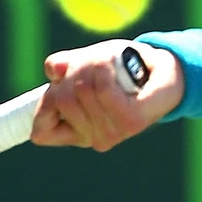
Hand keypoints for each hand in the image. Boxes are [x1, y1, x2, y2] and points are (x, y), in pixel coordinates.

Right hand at [29, 40, 183, 150]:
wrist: (161, 71)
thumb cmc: (120, 67)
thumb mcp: (85, 63)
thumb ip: (63, 67)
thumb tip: (53, 70)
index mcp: (78, 131)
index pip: (40, 132)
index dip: (44, 107)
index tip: (60, 84)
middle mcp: (94, 138)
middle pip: (60, 100)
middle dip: (72, 72)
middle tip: (94, 64)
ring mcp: (113, 132)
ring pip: (80, 90)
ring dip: (91, 65)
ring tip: (107, 63)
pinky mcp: (132, 121)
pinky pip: (104, 89)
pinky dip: (107, 69)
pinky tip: (117, 67)